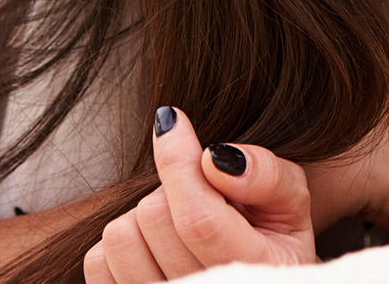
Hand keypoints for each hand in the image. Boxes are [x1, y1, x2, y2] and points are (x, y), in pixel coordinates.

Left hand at [83, 108, 317, 282]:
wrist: (254, 275)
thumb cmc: (272, 234)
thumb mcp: (290, 199)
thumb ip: (267, 174)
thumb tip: (214, 158)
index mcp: (256, 272)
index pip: (197, 219)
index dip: (178, 162)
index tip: (172, 121)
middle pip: (154, 217)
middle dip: (172, 188)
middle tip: (199, 193)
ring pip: (121, 236)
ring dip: (144, 215)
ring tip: (177, 223)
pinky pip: (97, 260)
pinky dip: (124, 240)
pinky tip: (155, 245)